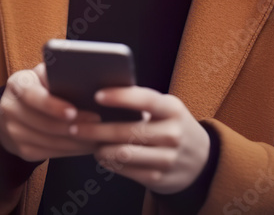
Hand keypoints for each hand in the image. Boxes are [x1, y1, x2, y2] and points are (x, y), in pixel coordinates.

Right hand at [0, 63, 101, 162]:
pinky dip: (72, 151)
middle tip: (98, 124)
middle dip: (74, 125)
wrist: (12, 112)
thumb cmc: (38, 88)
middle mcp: (10, 108)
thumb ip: (56, 75)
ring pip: (51, 141)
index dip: (52, 106)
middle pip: (45, 123)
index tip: (73, 111)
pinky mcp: (22, 150)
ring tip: (98, 135)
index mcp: (17, 84)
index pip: (33, 96)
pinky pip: (51, 153)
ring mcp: (13, 132)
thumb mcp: (42, 75)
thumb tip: (85, 78)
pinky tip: (86, 145)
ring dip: (78, 141)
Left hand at [70, 86, 209, 193]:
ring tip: (85, 141)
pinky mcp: (160, 178)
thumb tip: (99, 94)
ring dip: (99, 148)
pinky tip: (100, 155)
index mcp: (172, 109)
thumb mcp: (166, 108)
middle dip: (96, 129)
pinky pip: (127, 171)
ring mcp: (167, 159)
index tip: (96, 95)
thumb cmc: (171, 124)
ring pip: (123, 153)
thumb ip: (141, 101)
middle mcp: (173, 134)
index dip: (121, 97)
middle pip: (127, 131)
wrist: (201, 160)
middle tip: (73, 126)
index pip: (146, 100)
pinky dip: (109, 163)